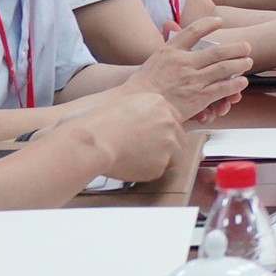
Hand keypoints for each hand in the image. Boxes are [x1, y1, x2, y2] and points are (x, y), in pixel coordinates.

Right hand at [71, 92, 187, 185]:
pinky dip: (147, 172)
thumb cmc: (100, 123)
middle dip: (167, 147)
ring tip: (136, 160)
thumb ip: (145, 112)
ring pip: (174, 157)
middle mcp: (169, 122)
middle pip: (179, 138)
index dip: (166, 131)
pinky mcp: (162, 164)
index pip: (175, 120)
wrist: (96, 141)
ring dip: (160, 160)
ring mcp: (169, 143)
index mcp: (160, 104)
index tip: (158, 138)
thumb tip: (149, 124)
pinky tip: (130, 166)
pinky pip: (158, 171)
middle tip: (147, 153)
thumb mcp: (126, 105)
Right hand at [133, 18, 253, 120]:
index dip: (208, 24)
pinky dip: (234, 84)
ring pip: (223, 68)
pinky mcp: (198, 97)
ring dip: (239, 64)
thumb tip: (168, 24)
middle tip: (246, 47)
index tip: (218, 21)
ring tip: (248, 62)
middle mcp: (183, 63)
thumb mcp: (152, 60)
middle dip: (235, 48)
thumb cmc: (141, 87)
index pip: (192, 31)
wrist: (137, 107)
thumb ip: (166, 44)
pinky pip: (222, 88)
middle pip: (217, 51)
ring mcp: (192, 80)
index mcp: (170, 51)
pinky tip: (241, 82)